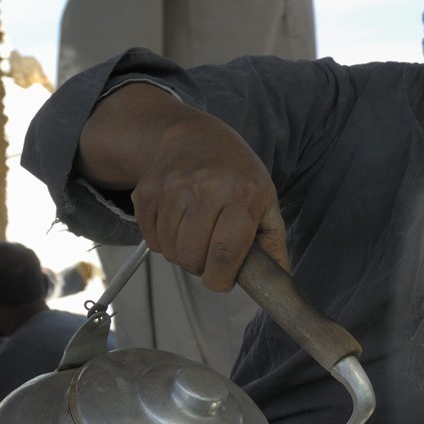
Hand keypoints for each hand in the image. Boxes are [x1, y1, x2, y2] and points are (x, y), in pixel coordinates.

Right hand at [128, 110, 288, 290]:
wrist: (198, 138)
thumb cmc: (239, 176)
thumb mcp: (267, 203)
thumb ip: (273, 244)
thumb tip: (275, 284)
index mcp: (242, 195)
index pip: (225, 252)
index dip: (220, 279)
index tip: (221, 282)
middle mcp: (205, 188)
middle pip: (193, 256)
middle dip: (201, 268)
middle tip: (210, 257)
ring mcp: (172, 188)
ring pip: (170, 250)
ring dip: (183, 255)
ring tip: (197, 239)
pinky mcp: (148, 190)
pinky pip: (150, 238)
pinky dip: (164, 243)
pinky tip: (179, 227)